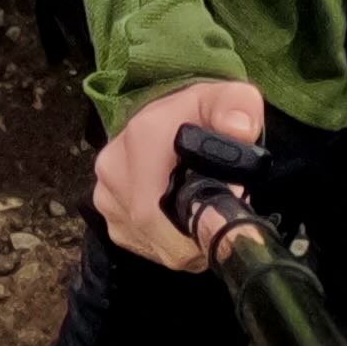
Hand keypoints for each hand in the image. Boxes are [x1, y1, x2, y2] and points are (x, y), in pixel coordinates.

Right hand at [92, 80, 270, 270]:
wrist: (173, 118)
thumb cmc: (204, 114)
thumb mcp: (230, 100)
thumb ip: (239, 108)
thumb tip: (239, 129)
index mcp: (142, 137)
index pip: (154, 209)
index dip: (194, 227)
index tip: (221, 224)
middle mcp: (115, 166)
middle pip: (155, 232)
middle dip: (193, 239)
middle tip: (218, 224)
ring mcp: (107, 192)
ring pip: (152, 244)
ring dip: (181, 243)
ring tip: (200, 216)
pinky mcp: (108, 213)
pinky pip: (142, 245)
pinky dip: (166, 243)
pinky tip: (180, 220)